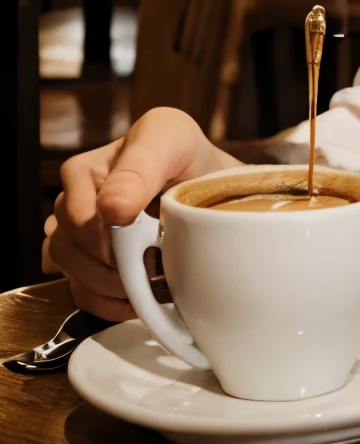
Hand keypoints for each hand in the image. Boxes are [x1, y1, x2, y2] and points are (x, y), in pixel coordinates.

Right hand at [43, 107, 236, 319]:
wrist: (207, 182)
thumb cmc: (189, 155)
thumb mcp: (173, 141)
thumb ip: (142, 167)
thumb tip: (111, 208)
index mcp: (85, 169)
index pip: (77, 218)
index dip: (109, 238)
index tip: (149, 239)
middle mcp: (72, 202)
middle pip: (69, 248)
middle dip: (114, 264)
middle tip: (154, 264)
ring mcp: (76, 234)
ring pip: (71, 272)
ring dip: (112, 285)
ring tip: (151, 277)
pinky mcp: (87, 261)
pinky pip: (80, 292)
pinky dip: (109, 302)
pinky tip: (138, 298)